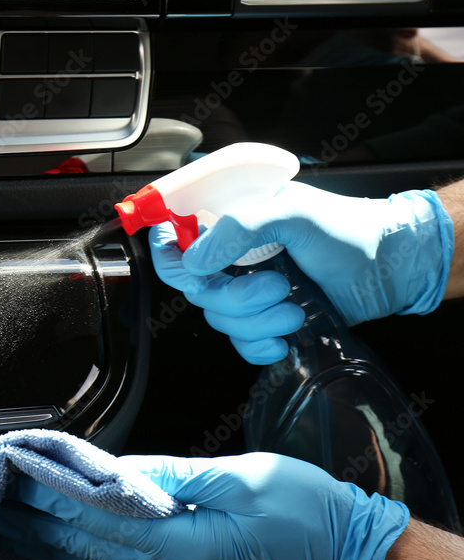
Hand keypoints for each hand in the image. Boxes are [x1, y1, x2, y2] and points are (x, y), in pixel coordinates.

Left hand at [0, 453, 409, 559]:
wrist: (341, 549)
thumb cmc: (300, 509)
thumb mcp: (240, 477)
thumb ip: (174, 475)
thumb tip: (119, 469)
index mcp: (180, 546)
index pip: (94, 518)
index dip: (50, 494)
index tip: (15, 471)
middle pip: (80, 544)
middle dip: (30, 519)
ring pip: (89, 558)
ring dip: (42, 535)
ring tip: (3, 513)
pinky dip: (72, 547)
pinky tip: (51, 538)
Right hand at [150, 182, 452, 363]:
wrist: (391, 268)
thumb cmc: (347, 230)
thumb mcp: (293, 213)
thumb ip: (240, 227)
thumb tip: (195, 262)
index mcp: (229, 222)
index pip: (175, 239)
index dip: (169, 255)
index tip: (191, 270)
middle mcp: (231, 257)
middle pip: (196, 290)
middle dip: (236, 298)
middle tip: (278, 287)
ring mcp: (245, 290)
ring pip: (219, 319)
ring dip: (257, 322)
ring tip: (297, 308)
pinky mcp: (263, 321)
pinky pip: (239, 344)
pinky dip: (259, 346)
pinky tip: (285, 339)